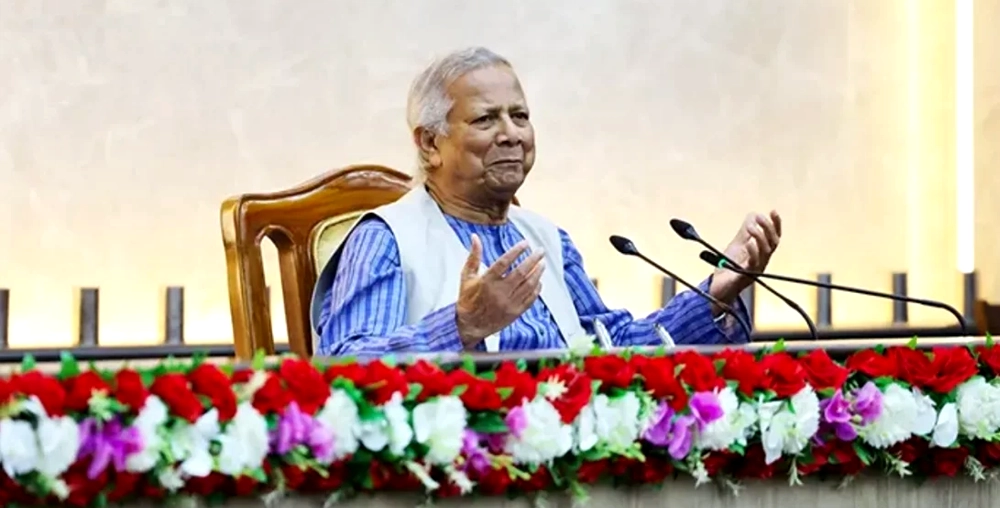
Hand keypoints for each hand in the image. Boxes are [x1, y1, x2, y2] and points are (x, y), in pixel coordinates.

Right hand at [455, 234, 544, 348]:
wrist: (470, 325)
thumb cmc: (468, 298)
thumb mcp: (466, 276)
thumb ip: (473, 256)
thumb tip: (475, 237)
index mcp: (486, 281)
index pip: (504, 262)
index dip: (516, 251)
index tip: (525, 243)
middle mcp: (498, 292)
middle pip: (521, 273)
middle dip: (533, 260)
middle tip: (540, 251)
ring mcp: (508, 304)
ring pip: (528, 285)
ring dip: (537, 272)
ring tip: (542, 263)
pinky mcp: (515, 313)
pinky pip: (530, 299)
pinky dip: (536, 289)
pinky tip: (539, 280)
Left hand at [709, 211, 781, 301]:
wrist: (717, 287)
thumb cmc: (729, 267)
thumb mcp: (737, 245)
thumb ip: (745, 232)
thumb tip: (753, 215)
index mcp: (761, 253)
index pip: (774, 237)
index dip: (776, 224)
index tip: (773, 211)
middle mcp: (762, 261)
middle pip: (773, 243)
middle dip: (768, 228)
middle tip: (760, 218)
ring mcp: (755, 269)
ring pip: (765, 253)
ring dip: (760, 238)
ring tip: (752, 228)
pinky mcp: (745, 276)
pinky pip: (753, 264)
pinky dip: (752, 252)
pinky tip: (749, 243)